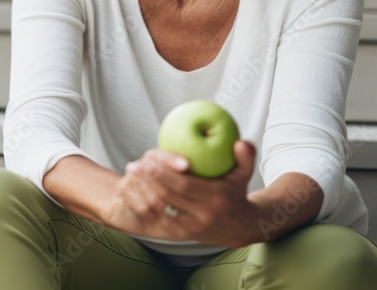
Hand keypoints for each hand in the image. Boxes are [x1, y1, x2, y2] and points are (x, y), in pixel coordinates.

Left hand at [99, 140, 259, 247]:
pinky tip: (135, 193)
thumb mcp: (244, 174)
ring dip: (144, 194)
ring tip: (131, 177)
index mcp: (215, 199)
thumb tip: (240, 141)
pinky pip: (160, 219)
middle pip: (168, 197)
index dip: (164, 173)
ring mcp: (190, 227)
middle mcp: (201, 215)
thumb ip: (245, 157)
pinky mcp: (182, 234)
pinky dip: (147, 206)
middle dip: (148, 181)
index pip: (184, 186)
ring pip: (161, 210)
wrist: (239, 227)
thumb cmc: (236, 192)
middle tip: (133, 166)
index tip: (149, 158)